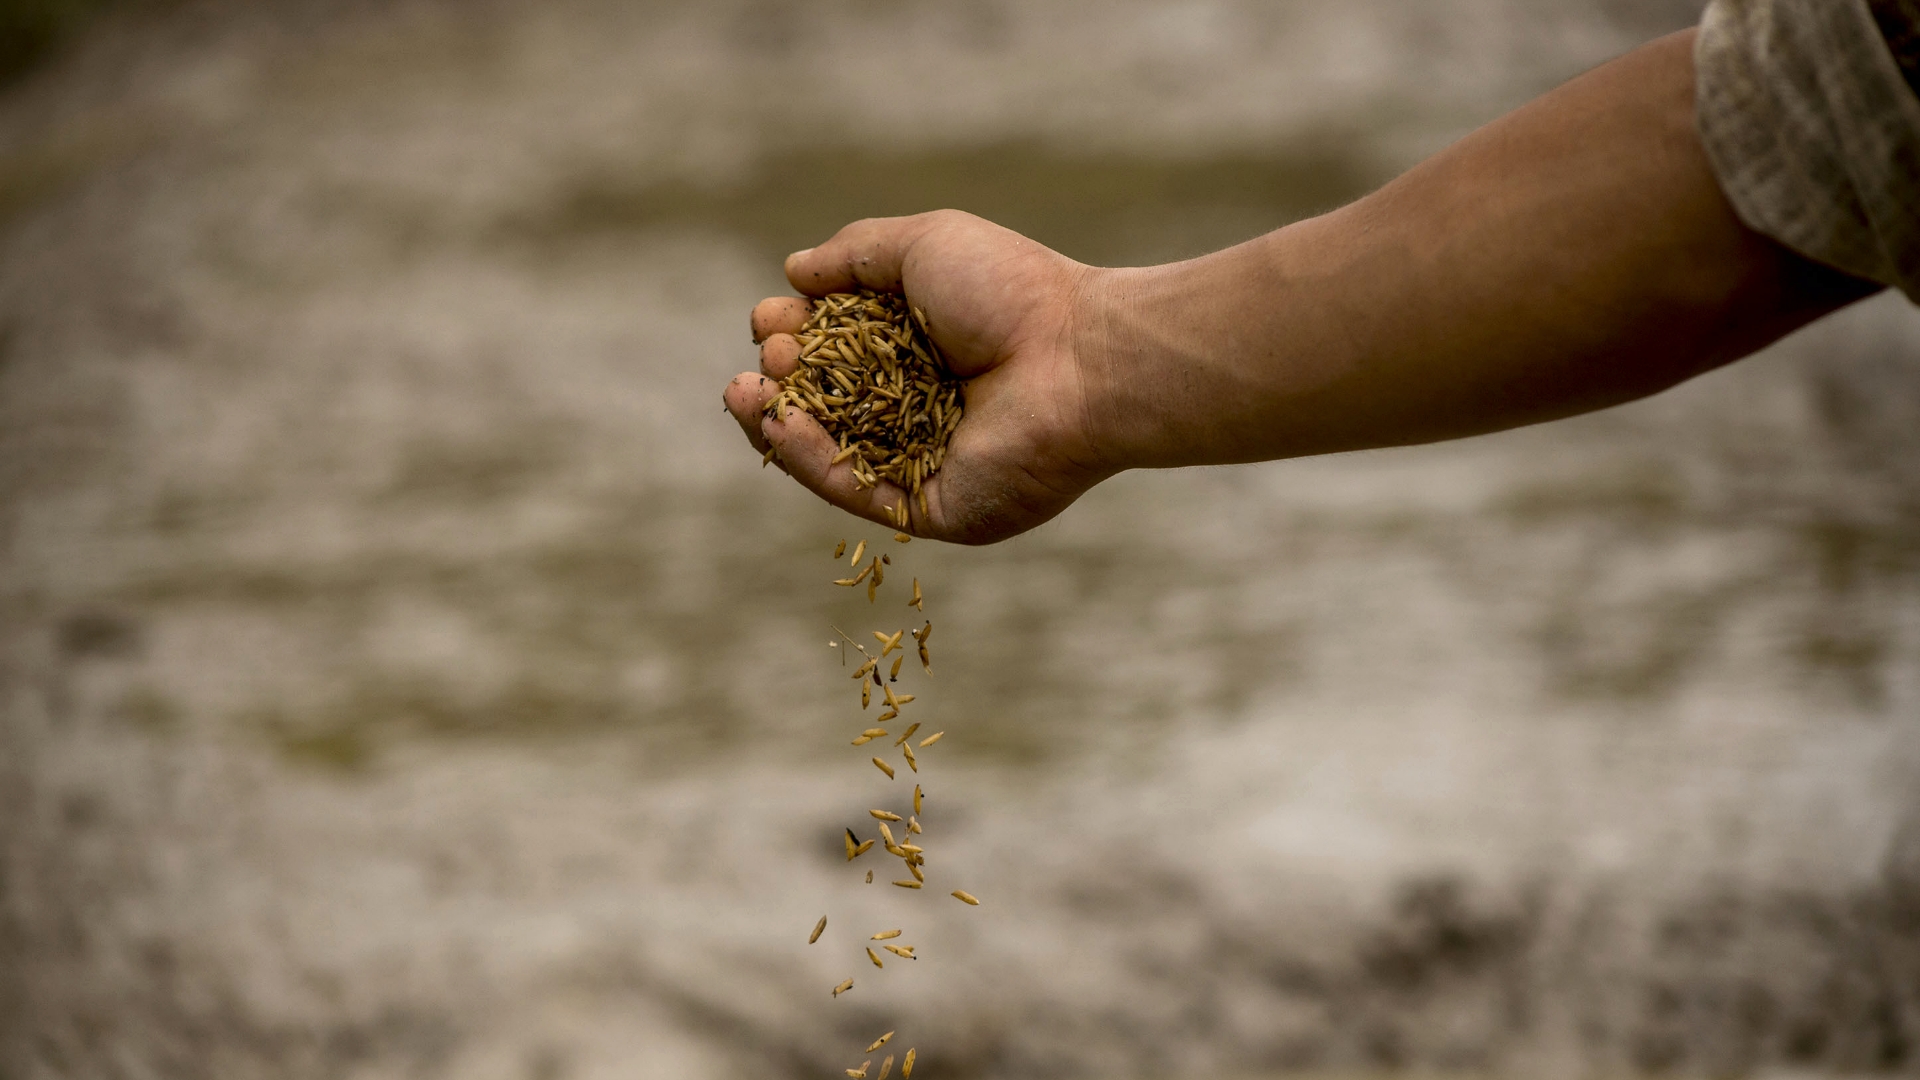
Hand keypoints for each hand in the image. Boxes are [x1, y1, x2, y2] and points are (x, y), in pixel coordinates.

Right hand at [723, 210, 1114, 544]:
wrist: (1080, 358)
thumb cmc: (1014, 293)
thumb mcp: (924, 247)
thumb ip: (855, 255)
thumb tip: (793, 271)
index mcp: (920, 347)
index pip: (835, 348)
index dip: (795, 333)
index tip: (773, 319)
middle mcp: (919, 407)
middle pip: (825, 400)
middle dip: (785, 375)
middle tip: (774, 353)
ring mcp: (924, 462)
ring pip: (830, 452)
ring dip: (778, 422)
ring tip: (744, 391)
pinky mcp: (933, 508)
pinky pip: (856, 491)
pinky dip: (809, 461)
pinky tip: (777, 425)